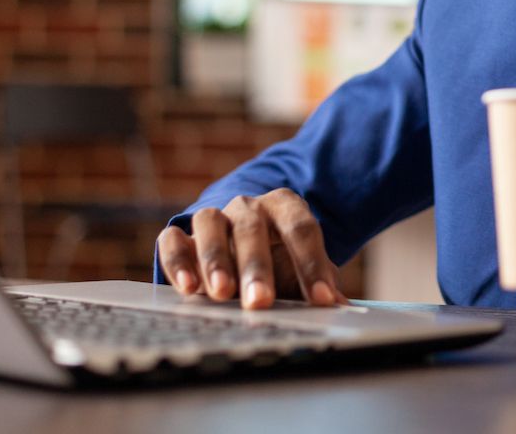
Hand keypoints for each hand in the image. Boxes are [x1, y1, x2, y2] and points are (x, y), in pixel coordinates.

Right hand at [156, 188, 347, 309]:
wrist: (242, 240)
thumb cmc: (279, 258)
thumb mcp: (302, 267)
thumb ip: (321, 284)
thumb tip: (343, 309)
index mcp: (285, 206)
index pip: (302, 229)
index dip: (312, 264)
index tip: (322, 300)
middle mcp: (248, 206)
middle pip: (252, 228)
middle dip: (257, 266)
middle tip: (261, 302)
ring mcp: (214, 216)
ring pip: (209, 223)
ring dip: (215, 259)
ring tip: (222, 293)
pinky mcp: (182, 233)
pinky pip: (172, 239)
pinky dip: (178, 261)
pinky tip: (188, 288)